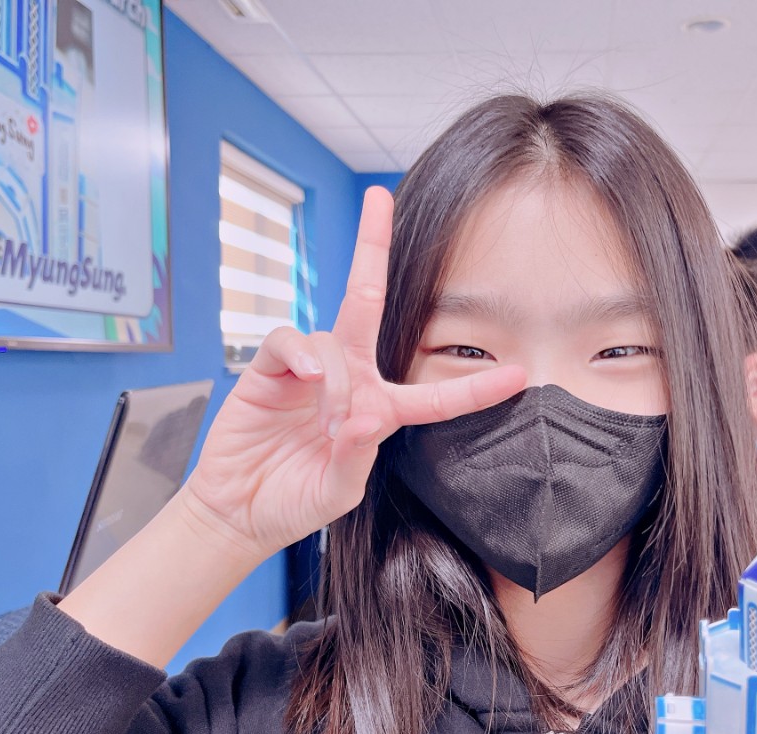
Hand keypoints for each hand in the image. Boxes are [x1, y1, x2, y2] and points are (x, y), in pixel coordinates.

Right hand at [182, 187, 525, 559]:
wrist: (238, 512)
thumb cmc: (293, 502)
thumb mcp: (335, 493)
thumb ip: (354, 457)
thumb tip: (365, 415)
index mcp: (379, 411)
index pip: (435, 396)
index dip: (476, 387)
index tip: (518, 376)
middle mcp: (348, 379)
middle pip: (367, 300)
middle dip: (372, 246)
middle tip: (378, 197)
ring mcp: (308, 371)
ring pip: (333, 340)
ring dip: (338, 379)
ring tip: (329, 422)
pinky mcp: (269, 370)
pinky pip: (290, 341)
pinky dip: (302, 355)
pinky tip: (309, 380)